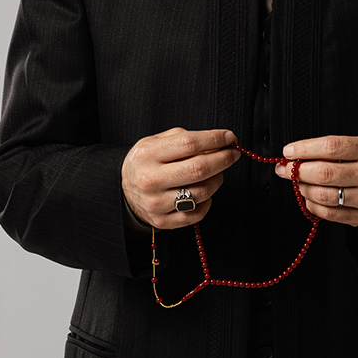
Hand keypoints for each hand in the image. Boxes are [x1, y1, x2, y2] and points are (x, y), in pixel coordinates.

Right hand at [121, 127, 240, 229]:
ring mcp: (156, 203)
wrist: (124, 191)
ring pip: (202, 192)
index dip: (214, 139)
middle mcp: (150, 179)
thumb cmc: (146, 163)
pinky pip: (197, 213)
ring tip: (218, 172)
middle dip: (223, 159)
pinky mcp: (163, 221)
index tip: (229, 137)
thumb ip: (184, 139)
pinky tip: (205, 190)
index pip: (189, 144)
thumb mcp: (156, 142)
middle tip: (233, 153)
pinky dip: (208, 201)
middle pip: (198, 169)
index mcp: (147, 155)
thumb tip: (218, 142)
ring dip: (218, 179)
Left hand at [275, 135, 357, 226]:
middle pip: (325, 173)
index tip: (288, 151)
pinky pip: (329, 214)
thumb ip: (331, 150)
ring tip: (298, 182)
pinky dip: (312, 205)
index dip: (304, 149)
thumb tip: (294, 156)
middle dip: (297, 171)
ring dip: (303, 189)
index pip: (331, 147)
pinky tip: (309, 197)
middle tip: (284, 168)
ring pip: (324, 196)